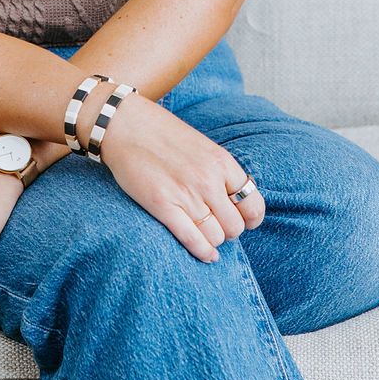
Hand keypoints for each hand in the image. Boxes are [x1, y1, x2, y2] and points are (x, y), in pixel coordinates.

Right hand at [94, 92, 265, 262]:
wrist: (125, 124)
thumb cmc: (163, 134)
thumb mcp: (202, 146)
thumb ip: (220, 172)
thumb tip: (236, 202)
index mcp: (221, 162)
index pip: (253, 204)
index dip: (250, 218)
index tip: (243, 220)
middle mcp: (208, 180)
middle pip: (235, 226)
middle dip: (228, 230)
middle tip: (216, 224)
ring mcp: (186, 195)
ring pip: (216, 237)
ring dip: (213, 239)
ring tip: (204, 231)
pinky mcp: (163, 206)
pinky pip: (194, 241)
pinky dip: (203, 252)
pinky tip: (206, 254)